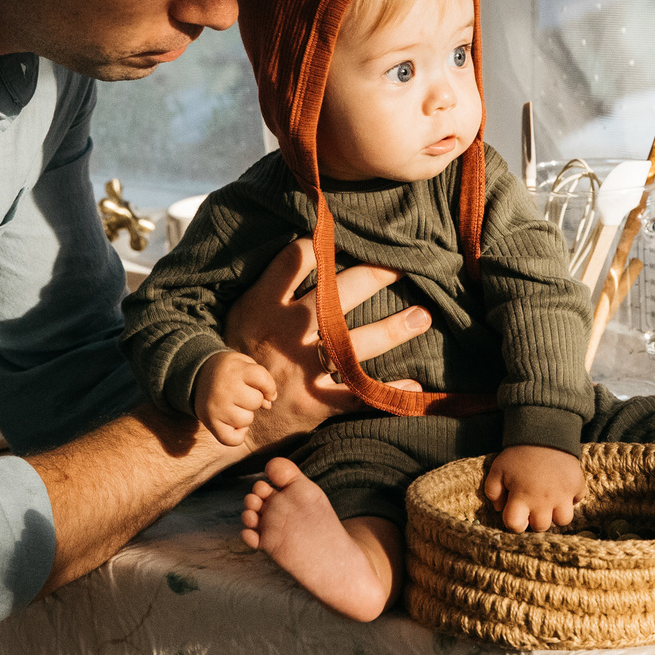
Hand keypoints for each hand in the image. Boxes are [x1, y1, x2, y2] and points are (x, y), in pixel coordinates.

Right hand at [194, 349, 277, 448]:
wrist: (197, 376)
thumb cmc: (229, 372)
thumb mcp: (245, 364)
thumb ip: (262, 380)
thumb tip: (269, 403)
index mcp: (234, 370)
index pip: (262, 379)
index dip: (269, 387)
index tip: (266, 390)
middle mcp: (224, 388)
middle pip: (256, 401)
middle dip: (254, 399)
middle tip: (241, 394)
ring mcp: (216, 407)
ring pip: (246, 420)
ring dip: (245, 415)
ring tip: (234, 405)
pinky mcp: (210, 423)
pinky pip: (233, 439)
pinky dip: (238, 434)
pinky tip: (233, 422)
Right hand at [223, 238, 432, 447]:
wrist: (231, 415)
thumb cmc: (243, 355)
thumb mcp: (243, 313)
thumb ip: (272, 285)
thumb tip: (311, 249)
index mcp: (263, 306)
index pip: (297, 260)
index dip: (325, 244)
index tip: (353, 238)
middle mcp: (285, 332)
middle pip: (336, 294)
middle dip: (375, 276)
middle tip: (403, 266)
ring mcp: (302, 368)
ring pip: (355, 343)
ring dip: (394, 329)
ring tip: (422, 317)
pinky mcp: (315, 401)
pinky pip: (358, 395)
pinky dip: (387, 392)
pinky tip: (414, 385)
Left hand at [481, 444, 581, 532]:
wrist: (544, 431)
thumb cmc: (518, 453)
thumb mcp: (497, 469)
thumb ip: (492, 491)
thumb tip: (499, 508)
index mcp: (522, 497)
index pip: (515, 526)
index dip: (514, 522)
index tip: (516, 512)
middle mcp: (543, 500)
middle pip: (541, 527)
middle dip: (535, 519)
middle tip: (534, 505)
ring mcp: (563, 494)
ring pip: (564, 520)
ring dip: (557, 513)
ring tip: (551, 501)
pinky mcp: (577, 484)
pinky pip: (578, 499)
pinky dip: (572, 495)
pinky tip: (563, 486)